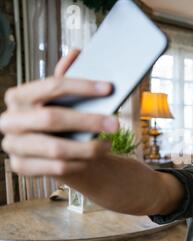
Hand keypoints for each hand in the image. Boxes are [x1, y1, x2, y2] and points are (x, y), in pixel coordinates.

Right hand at [0, 49, 118, 176]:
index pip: (52, 86)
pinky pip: (57, 167)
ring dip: (88, 148)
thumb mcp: (64, 99)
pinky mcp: (21, 167)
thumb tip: (76, 54)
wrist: (54, 153)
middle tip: (115, 123)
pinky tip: (93, 158)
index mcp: (18, 96)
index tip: (109, 88)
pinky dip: (80, 163)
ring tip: (108, 145)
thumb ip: (68, 77)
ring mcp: (13, 145)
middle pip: (53, 118)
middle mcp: (10, 120)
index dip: (82, 86)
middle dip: (89, 121)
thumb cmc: (62, 121)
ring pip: (56, 148)